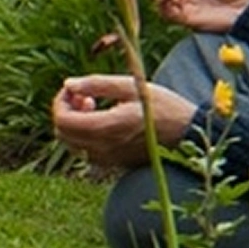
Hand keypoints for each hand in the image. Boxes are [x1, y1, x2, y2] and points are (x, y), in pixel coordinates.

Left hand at [46, 76, 197, 172]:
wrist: (187, 134)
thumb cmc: (164, 107)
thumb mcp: (132, 87)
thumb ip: (97, 84)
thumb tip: (68, 85)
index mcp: (107, 127)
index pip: (63, 120)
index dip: (61, 101)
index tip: (75, 88)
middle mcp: (103, 148)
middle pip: (62, 133)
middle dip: (65, 110)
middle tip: (84, 95)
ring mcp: (107, 158)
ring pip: (72, 143)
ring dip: (74, 122)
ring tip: (94, 104)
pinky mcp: (113, 162)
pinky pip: (86, 149)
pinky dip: (85, 133)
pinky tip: (102, 119)